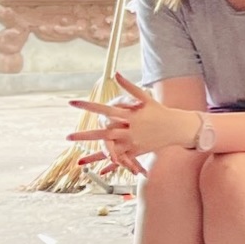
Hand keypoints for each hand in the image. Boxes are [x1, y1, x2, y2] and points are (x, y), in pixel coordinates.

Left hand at [69, 74, 200, 173]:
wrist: (176, 128)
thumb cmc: (159, 110)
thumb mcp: (145, 97)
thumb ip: (129, 87)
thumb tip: (116, 73)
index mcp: (129, 115)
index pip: (105, 109)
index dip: (88, 106)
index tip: (73, 103)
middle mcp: (130, 130)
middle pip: (104, 133)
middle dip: (85, 136)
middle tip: (68, 137)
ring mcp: (133, 142)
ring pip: (111, 149)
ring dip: (94, 154)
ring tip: (78, 159)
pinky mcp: (137, 151)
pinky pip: (123, 159)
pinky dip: (112, 165)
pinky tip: (100, 170)